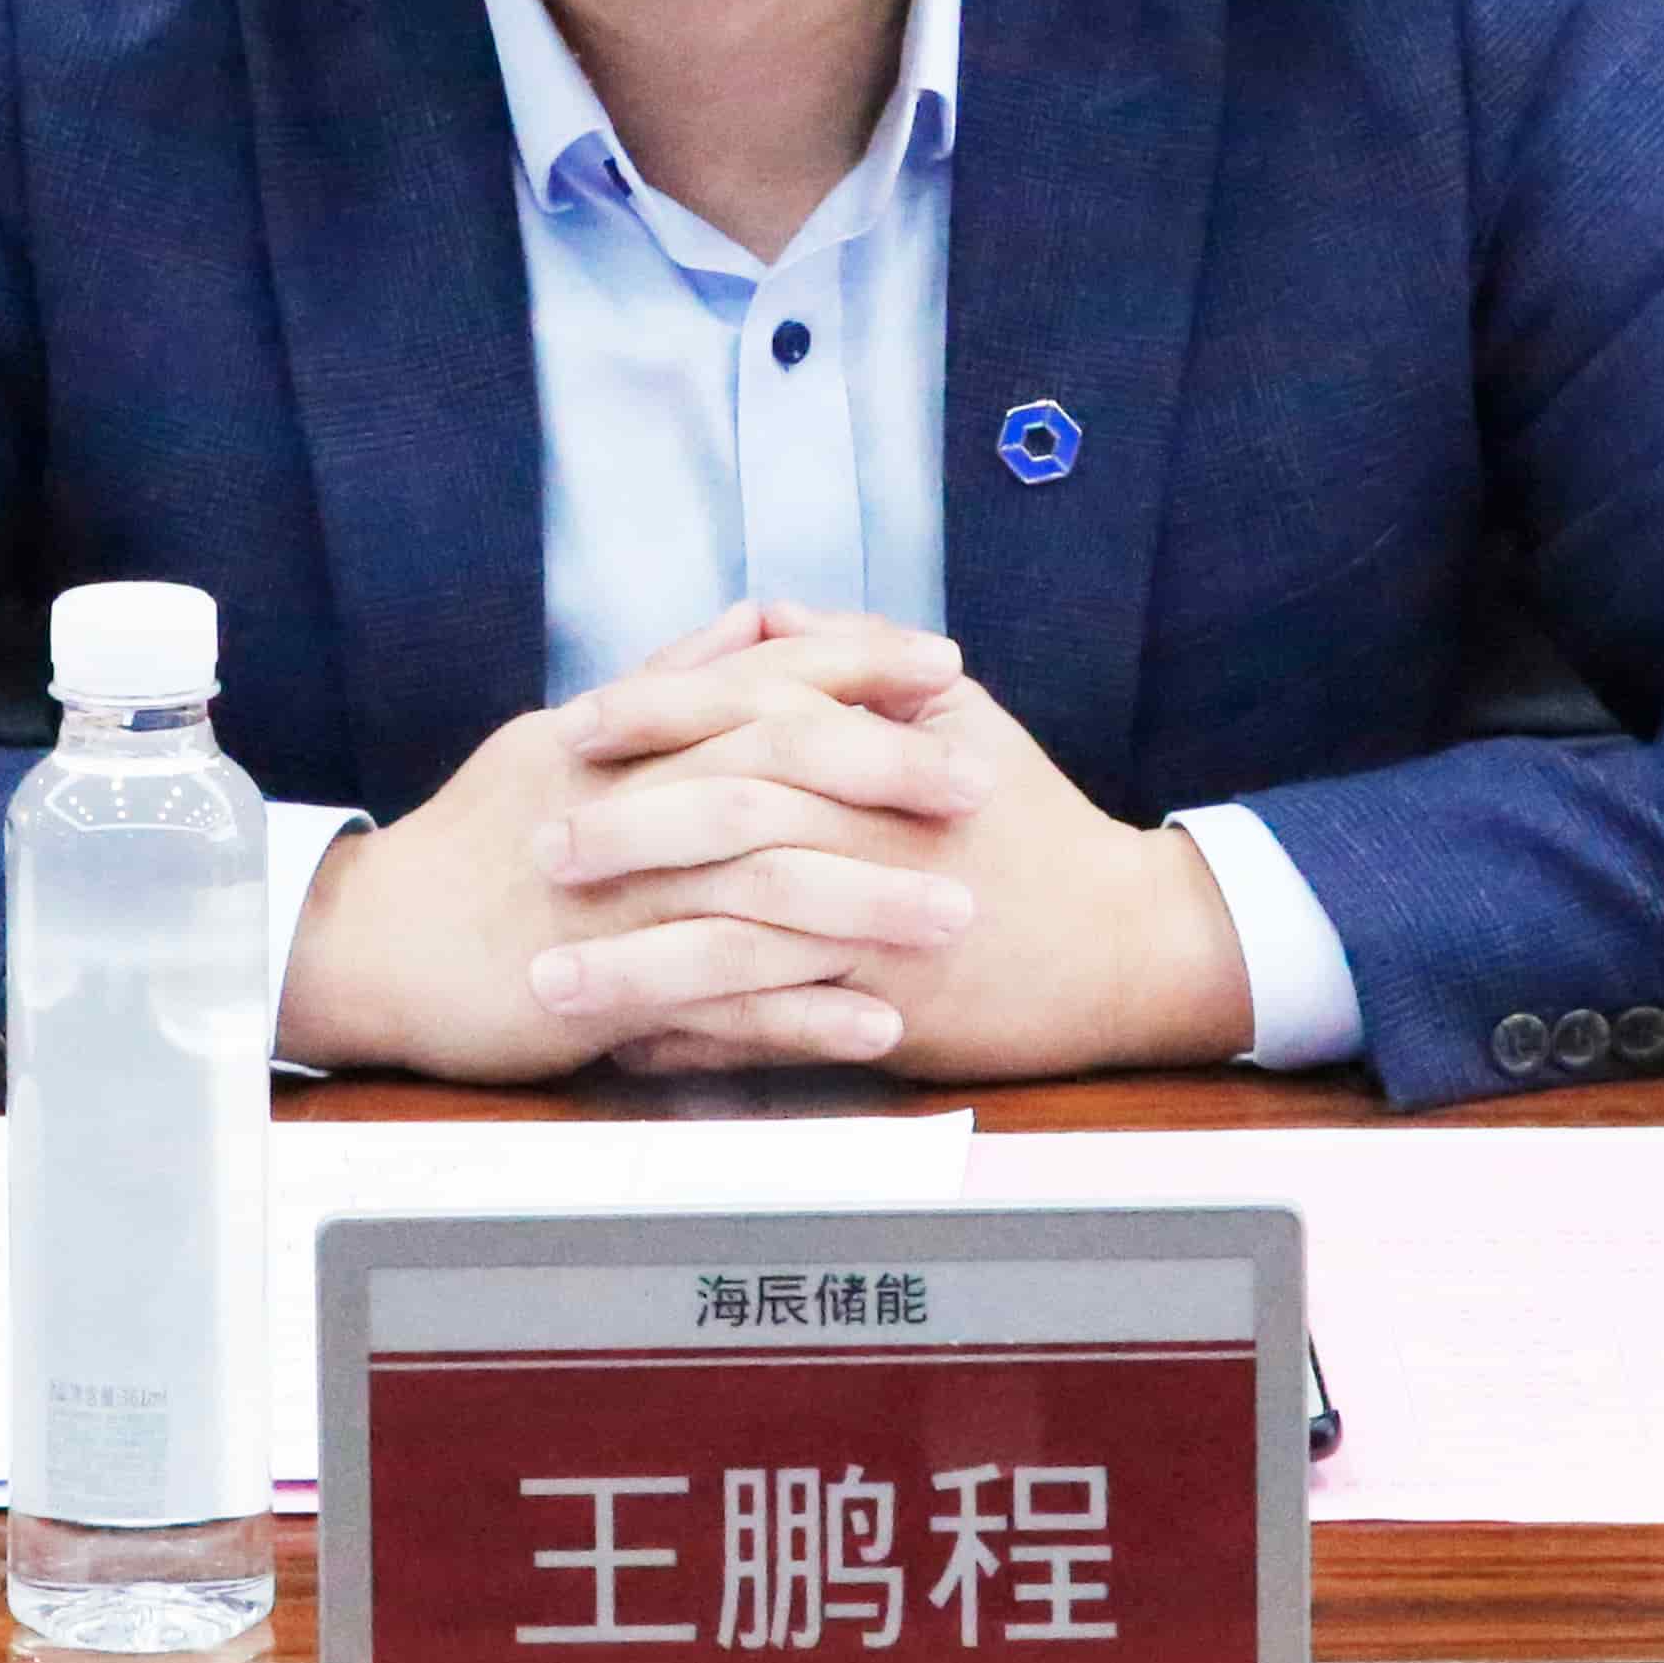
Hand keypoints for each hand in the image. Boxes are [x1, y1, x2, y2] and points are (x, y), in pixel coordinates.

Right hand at [280, 614, 987, 1080]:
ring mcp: (609, 904)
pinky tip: (879, 1023)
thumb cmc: (476, 840)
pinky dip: (803, 1015)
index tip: (945, 662)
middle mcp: (617, 807)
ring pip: (755, 890)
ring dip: (865, 902)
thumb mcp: (561, 738)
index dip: (853, 664)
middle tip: (980, 781)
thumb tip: (756, 620)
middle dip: (883, 772)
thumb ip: (667, 680)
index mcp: (614, 739)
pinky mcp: (597, 996)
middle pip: (768, 771)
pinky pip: (718, 1007)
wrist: (369, 946)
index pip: (751, 680)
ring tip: (958, 913)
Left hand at [552, 648, 1253, 1080]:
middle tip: (537, 848)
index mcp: (882, 752)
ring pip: (734, 944)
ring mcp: (878, 931)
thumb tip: (766, 615)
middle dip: (620, 835)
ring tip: (547, 981)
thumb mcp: (963, 717)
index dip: (656, 714)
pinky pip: (774, 1030)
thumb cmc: (1034, 821)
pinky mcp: (888, 1015)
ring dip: (631, 965)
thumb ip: (857, 663)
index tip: (574, 723)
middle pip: (723, 823)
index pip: (749, 714)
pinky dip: (696, 1041)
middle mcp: (874, 837)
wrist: (1126, 942)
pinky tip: (628, 1047)